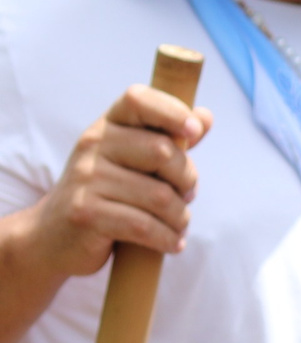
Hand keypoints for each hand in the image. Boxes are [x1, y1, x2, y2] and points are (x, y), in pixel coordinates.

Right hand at [29, 84, 212, 276]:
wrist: (53, 236)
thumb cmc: (107, 195)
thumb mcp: (133, 162)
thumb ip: (169, 140)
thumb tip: (205, 115)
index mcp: (107, 127)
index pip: (138, 99)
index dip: (172, 111)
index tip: (193, 132)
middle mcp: (93, 146)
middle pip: (163, 152)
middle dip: (187, 180)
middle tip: (186, 196)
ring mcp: (86, 179)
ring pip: (161, 196)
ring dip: (180, 218)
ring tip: (177, 225)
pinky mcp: (86, 213)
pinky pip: (145, 226)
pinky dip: (168, 239)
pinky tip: (172, 243)